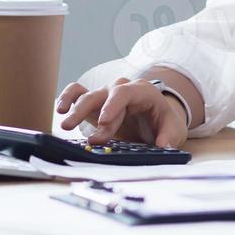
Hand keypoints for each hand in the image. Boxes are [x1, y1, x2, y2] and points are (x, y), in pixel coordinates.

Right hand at [55, 77, 188, 147]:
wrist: (160, 118)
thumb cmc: (164, 122)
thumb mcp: (173, 129)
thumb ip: (169, 136)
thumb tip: (163, 146)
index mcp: (142, 92)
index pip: (124, 94)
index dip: (112, 106)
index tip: (103, 124)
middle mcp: (121, 89)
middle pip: (101, 94)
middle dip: (87, 111)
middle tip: (74, 128)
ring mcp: (107, 94)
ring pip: (87, 94)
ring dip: (74, 108)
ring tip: (64, 123)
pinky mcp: (96, 102)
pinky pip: (78, 92)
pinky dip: (68, 97)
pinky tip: (60, 109)